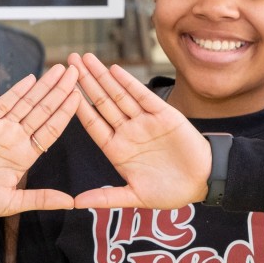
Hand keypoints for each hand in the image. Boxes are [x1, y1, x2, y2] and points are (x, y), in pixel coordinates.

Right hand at [0, 65, 81, 216]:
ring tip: (60, 69)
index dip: (66, 114)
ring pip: (27, 103)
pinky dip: (17, 91)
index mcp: (25, 156)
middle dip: (60, 91)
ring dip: (44, 86)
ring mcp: (0, 127)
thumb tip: (71, 203)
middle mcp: (16, 139)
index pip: (51, 130)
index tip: (80, 98)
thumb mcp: (11, 203)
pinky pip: (4, 103)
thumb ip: (41, 199)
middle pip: (44, 111)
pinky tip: (32, 78)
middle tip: (77, 72)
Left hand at [67, 53, 210, 209]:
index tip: (60, 91)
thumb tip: (76, 204)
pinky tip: (115, 70)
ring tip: (86, 59)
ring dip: (103, 76)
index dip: (77, 107)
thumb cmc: (170, 192)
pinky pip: (143, 96)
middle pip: (101, 102)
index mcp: (117, 150)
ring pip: (119, 95)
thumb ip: (106, 198)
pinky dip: (129, 83)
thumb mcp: (135, 196)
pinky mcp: (164, 114)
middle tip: (69, 61)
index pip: (92, 124)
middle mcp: (128, 132)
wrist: (203, 182)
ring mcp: (145, 121)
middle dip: (85, 82)